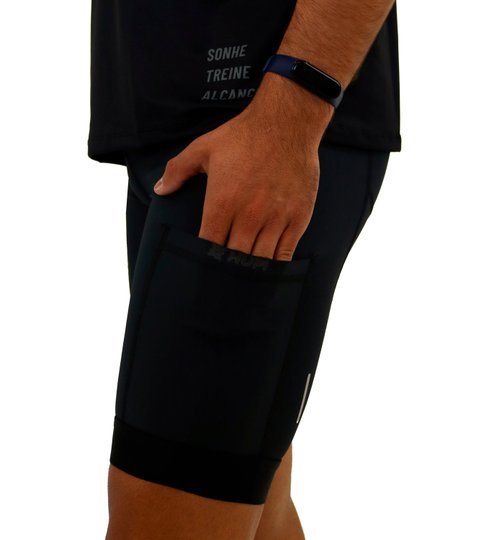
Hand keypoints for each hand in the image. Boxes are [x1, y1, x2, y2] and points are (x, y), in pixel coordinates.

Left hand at [153, 107, 320, 261]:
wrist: (286, 122)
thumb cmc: (243, 135)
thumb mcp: (203, 147)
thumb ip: (178, 170)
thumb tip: (160, 190)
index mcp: (222, 202)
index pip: (208, 245)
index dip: (203, 259)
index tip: (201, 265)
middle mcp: (249, 215)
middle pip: (234, 258)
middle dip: (226, 270)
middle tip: (221, 276)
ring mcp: (275, 218)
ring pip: (260, 260)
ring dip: (250, 271)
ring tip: (243, 276)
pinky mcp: (297, 217)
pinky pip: (285, 253)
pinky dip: (276, 266)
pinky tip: (268, 271)